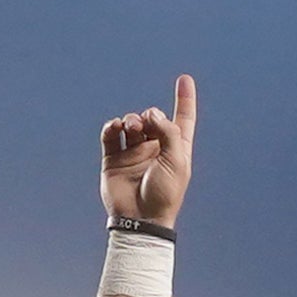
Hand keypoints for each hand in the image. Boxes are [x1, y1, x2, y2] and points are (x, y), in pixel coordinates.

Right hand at [100, 73, 197, 226]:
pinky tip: (115, 127)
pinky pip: (111, 134)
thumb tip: (151, 112)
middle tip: (145, 124)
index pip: (183, 119)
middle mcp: (155, 148)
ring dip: (131, 120)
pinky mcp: (114, 158)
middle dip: (149, 115)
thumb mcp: (176, 161)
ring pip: (131, 122)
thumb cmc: (164, 194)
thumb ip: (167, 131)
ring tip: (130, 128)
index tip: (185, 79)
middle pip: (152, 117)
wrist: (140, 218)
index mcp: (176, 149)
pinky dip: (112, 126)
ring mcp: (134, 152)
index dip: (184, 99)